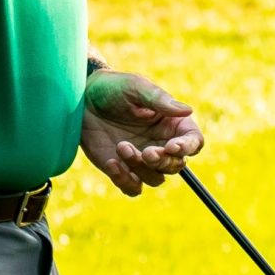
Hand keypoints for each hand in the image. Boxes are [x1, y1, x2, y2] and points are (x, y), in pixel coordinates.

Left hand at [81, 70, 203, 196]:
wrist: (81, 99)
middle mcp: (161, 143)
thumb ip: (160, 100)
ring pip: (155, 179)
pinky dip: (125, 181)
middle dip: (163, 162)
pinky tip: (111, 163)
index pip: (193, 141)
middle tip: (146, 152)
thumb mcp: (135, 87)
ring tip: (121, 147)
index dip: (187, 147)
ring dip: (141, 168)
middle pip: (176, 165)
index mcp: (172, 123)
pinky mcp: (123, 170)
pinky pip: (133, 188)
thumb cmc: (112, 87)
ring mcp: (142, 159)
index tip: (171, 147)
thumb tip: (188, 110)